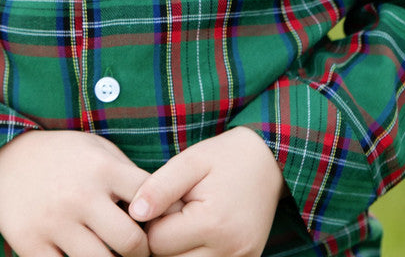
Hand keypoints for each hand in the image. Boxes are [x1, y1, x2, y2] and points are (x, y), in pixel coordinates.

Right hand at [0, 129, 151, 256]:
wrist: (2, 159)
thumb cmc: (61, 156)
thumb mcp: (96, 148)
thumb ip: (127, 173)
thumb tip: (166, 204)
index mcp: (101, 169)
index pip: (149, 199)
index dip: (160, 215)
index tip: (157, 223)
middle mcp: (80, 196)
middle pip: (130, 242)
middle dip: (141, 252)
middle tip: (139, 251)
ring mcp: (54, 223)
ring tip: (113, 254)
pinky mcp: (31, 245)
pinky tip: (82, 256)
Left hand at [128, 128, 283, 256]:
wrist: (270, 162)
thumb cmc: (226, 157)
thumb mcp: (191, 161)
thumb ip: (160, 187)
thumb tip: (134, 214)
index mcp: (213, 224)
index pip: (157, 242)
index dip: (153, 219)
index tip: (167, 199)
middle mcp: (229, 251)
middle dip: (164, 238)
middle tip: (177, 209)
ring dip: (179, 249)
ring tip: (187, 221)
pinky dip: (196, 253)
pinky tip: (199, 232)